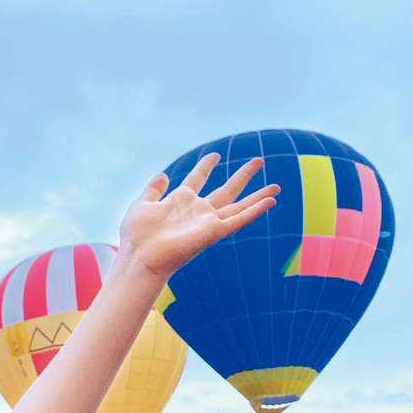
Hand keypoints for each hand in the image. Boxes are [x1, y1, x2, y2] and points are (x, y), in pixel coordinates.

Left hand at [117, 152, 278, 279]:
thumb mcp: (143, 204)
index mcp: (179, 202)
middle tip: (259, 161)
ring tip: (276, 187)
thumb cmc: (137, 235)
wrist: (139, 255)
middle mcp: (197, 211)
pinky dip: (255, 211)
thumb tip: (163, 174)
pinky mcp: (214, 232)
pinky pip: (239, 219)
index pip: (197, 179)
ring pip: (239, 206)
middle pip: (226, 191)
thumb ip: (154, 189)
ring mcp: (207, 222)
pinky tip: (270, 202)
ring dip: (258, 197)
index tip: (214, 156)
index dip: (205, 166)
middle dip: (243, 176)